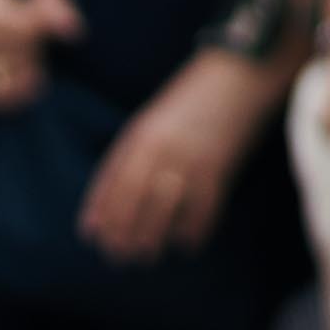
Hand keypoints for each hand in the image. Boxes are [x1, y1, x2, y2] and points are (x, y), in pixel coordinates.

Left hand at [79, 55, 274, 260]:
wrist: (238, 73)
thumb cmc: (194, 98)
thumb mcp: (155, 118)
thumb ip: (137, 150)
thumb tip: (117, 192)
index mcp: (140, 135)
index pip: (111, 179)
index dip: (99, 209)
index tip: (91, 234)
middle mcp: (160, 147)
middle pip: (132, 197)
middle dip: (121, 230)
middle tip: (117, 256)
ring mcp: (189, 157)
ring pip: (162, 206)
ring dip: (151, 235)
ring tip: (145, 255)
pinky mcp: (219, 165)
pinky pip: (202, 206)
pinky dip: (193, 228)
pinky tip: (187, 244)